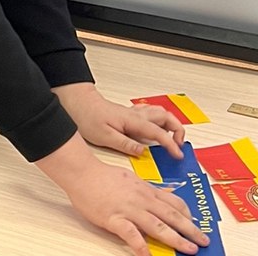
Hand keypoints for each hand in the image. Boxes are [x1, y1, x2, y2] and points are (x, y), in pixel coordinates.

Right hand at [37, 133, 206, 255]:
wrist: (81, 172)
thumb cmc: (101, 175)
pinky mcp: (114, 218)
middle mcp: (141, 199)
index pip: (172, 201)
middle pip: (171, 215)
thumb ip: (143, 189)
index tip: (195, 223)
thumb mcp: (128, 178)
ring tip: (189, 250)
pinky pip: (131, 234)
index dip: (186, 214)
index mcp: (145, 189)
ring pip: (157, 225)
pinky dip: (141, 246)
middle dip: (190, 229)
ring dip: (176, 239)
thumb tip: (157, 196)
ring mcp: (129, 209)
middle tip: (204, 241)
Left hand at [54, 82, 184, 158]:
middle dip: (178, 130)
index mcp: (133, 121)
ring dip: (171, 124)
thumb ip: (125, 143)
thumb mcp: (104, 135)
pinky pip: (151, 115)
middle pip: (166, 117)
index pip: (159, 133)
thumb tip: (142, 151)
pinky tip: (157, 131)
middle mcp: (136, 115)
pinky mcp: (129, 114)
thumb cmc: (88, 116)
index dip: (171, 145)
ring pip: (160, 114)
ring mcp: (134, 113)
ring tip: (173, 140)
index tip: (178, 155)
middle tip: (179, 146)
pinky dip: (160, 122)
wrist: (78, 101)